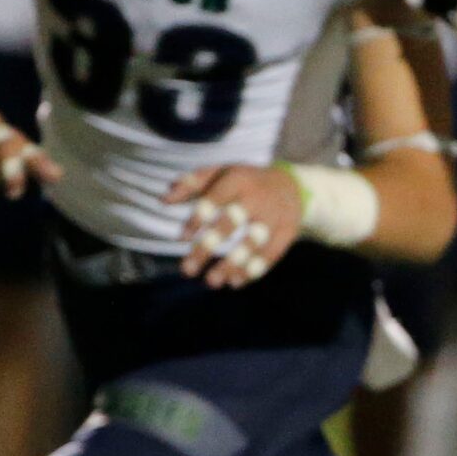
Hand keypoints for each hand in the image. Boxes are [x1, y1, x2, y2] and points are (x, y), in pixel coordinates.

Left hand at [165, 164, 301, 287]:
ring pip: (253, 242)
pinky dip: (254, 270)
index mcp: (237, 179)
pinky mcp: (289, 231)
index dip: (197, 220)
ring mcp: (275, 215)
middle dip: (207, 248)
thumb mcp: (220, 172)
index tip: (182, 239)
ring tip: (212, 282)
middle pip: (230, 223)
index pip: (213, 200)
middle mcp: (257, 197)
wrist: (292, 185)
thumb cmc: (245, 181)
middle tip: (187, 271)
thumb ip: (191, 183)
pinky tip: (235, 283)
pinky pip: (272, 254)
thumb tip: (164, 201)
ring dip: (232, 264)